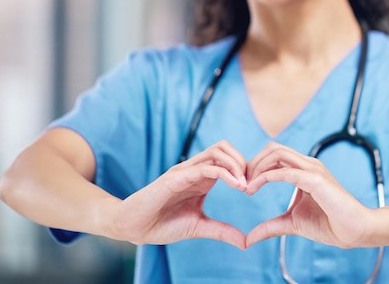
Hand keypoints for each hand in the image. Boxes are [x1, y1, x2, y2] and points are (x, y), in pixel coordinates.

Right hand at [106, 141, 247, 248]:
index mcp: (202, 178)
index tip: (254, 188)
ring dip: (235, 163)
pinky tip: (235, 185)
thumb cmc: (162, 225)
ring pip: (216, 151)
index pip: (227, 159)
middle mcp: (194, 169)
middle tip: (251, 183)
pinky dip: (224, 173)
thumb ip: (222, 231)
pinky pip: (204, 167)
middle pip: (224, 147)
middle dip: (242, 161)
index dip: (244, 169)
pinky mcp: (176, 177)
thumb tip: (245, 242)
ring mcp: (185, 171)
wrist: (134, 228)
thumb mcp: (199, 227)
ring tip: (244, 184)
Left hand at [245, 142, 373, 248]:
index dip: (256, 167)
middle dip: (253, 162)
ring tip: (247, 186)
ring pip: (277, 153)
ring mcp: (313, 169)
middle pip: (273, 148)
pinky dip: (266, 177)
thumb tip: (249, 238)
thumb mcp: (291, 223)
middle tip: (242, 184)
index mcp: (304, 170)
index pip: (274, 155)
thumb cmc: (329, 225)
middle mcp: (308, 165)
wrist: (354, 231)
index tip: (244, 186)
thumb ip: (270, 226)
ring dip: (257, 167)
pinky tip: (254, 188)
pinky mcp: (316, 179)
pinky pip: (285, 171)